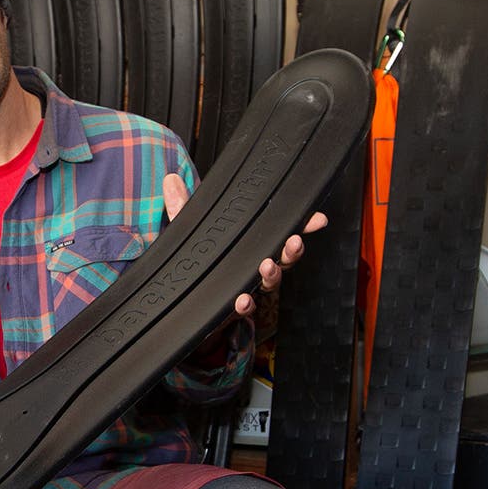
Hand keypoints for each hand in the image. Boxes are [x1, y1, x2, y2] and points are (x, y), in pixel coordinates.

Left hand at [161, 171, 328, 317]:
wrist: (181, 298)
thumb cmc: (194, 261)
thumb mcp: (186, 230)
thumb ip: (182, 208)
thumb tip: (171, 180)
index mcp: (249, 243)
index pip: (280, 231)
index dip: (301, 226)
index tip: (317, 219)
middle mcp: (253, 264)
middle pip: (283, 258)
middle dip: (291, 251)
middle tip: (292, 242)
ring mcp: (245, 286)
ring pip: (269, 282)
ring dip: (272, 274)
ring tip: (266, 266)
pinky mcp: (231, 307)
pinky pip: (244, 308)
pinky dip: (245, 305)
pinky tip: (241, 300)